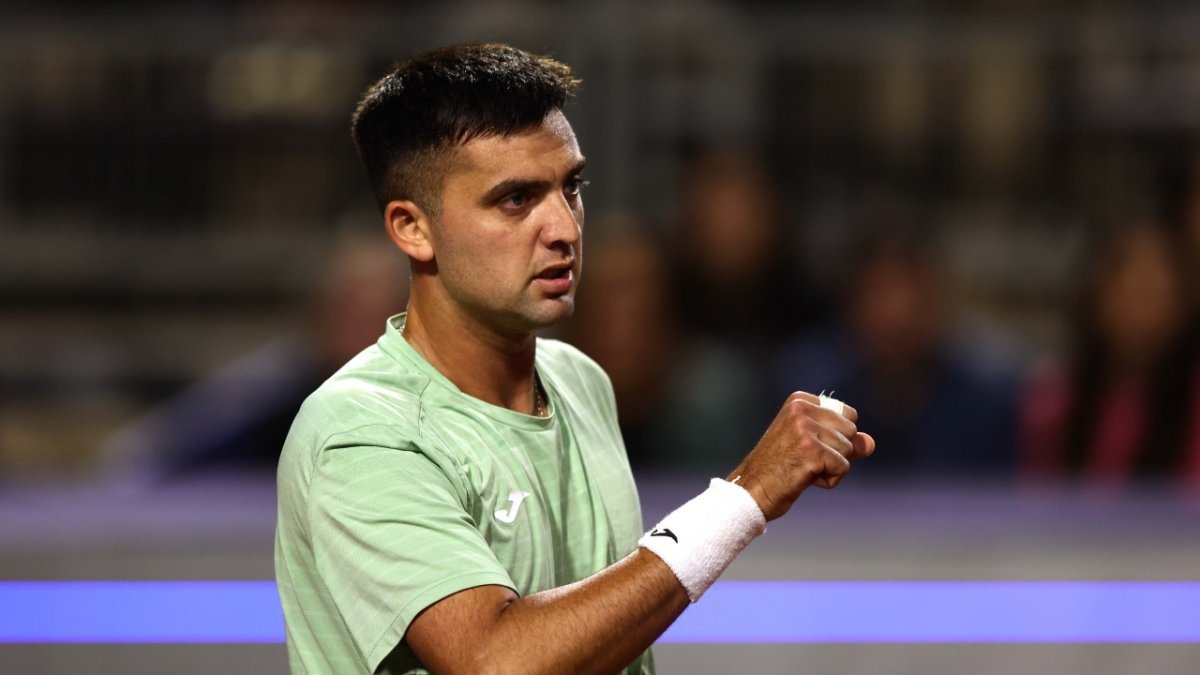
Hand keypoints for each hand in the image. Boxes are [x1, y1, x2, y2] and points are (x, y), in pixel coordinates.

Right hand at [727, 391, 874, 520]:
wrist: (751, 491)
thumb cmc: (779, 469)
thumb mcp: (813, 446)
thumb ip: (844, 440)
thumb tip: (871, 443)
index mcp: (800, 400)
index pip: (848, 415)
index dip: (836, 438)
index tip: (807, 447)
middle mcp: (801, 408)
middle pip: (851, 431)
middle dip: (836, 452)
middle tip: (804, 460)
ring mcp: (804, 428)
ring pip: (849, 450)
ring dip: (831, 468)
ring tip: (802, 469)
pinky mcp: (810, 450)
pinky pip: (842, 468)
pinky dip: (829, 480)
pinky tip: (804, 479)